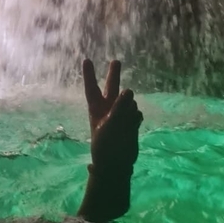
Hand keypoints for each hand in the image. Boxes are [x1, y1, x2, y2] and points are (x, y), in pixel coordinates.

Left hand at [82, 59, 142, 173]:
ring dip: (129, 106)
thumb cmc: (105, 143)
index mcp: (96, 108)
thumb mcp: (109, 122)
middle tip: (116, 61)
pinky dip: (135, 118)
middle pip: (111, 87)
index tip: (86, 60)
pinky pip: (136, 113)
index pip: (91, 88)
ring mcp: (120, 114)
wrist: (116, 162)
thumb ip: (119, 105)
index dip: (89, 74)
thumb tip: (129, 91)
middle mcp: (108, 108)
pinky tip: (132, 127)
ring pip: (129, 101)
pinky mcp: (130, 121)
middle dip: (114, 75)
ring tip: (125, 122)